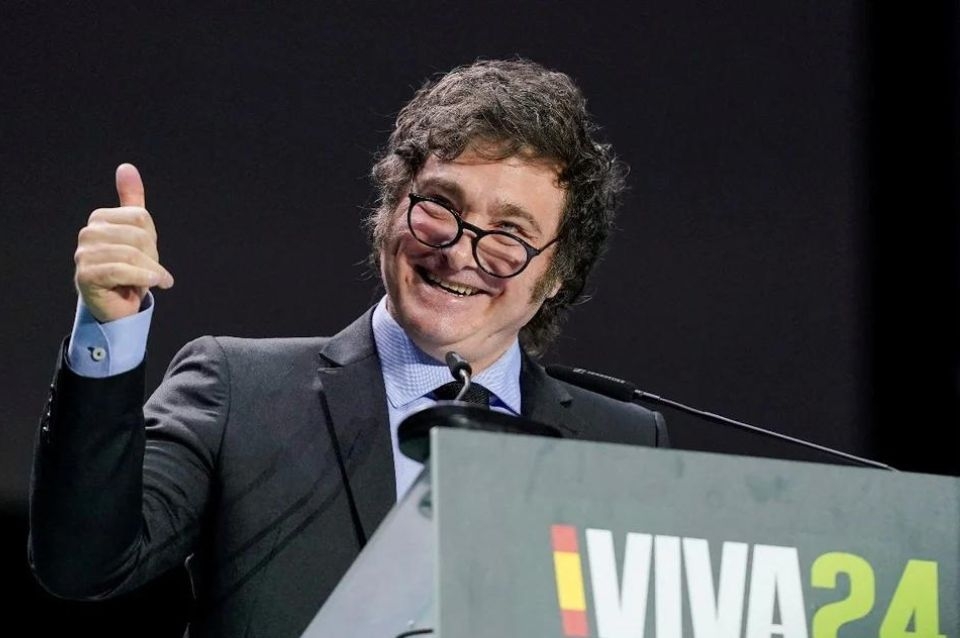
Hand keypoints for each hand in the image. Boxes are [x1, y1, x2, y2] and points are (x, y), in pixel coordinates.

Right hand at [74, 164, 174, 322]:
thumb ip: (132, 200)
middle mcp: (88, 233)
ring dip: (151, 271)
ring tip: (153, 280)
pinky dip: (144, 278)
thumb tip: (127, 167)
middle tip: (150, 270)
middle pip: (139, 235)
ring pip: (132, 254)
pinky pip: (122, 270)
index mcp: (100, 218)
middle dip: (152, 256)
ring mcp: (84, 254)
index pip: (141, 217)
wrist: (119, 305)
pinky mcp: (85, 275)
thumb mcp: (136, 231)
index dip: (153, 238)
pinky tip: (156, 284)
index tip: (149, 254)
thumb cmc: (129, 268)